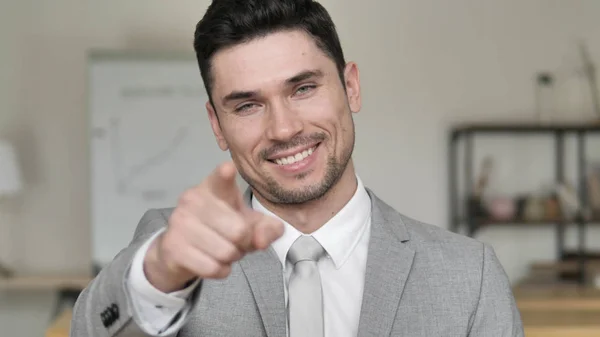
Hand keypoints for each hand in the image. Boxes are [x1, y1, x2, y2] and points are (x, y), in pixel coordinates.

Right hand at [144, 162, 283, 292]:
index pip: (221, 178)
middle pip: (239, 230)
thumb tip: (262, 240)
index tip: (228, 169)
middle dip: (244, 243)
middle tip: (235, 242)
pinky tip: (212, 261)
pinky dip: (220, 270)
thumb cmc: (221, 229)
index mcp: (215, 187)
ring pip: (226, 252)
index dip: (225, 174)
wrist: (179, 250)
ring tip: (222, 250)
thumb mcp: (249, 225)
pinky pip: (212, 267)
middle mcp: (194, 199)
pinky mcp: (173, 246)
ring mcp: (180, 221)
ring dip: (231, 258)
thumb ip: (267, 229)